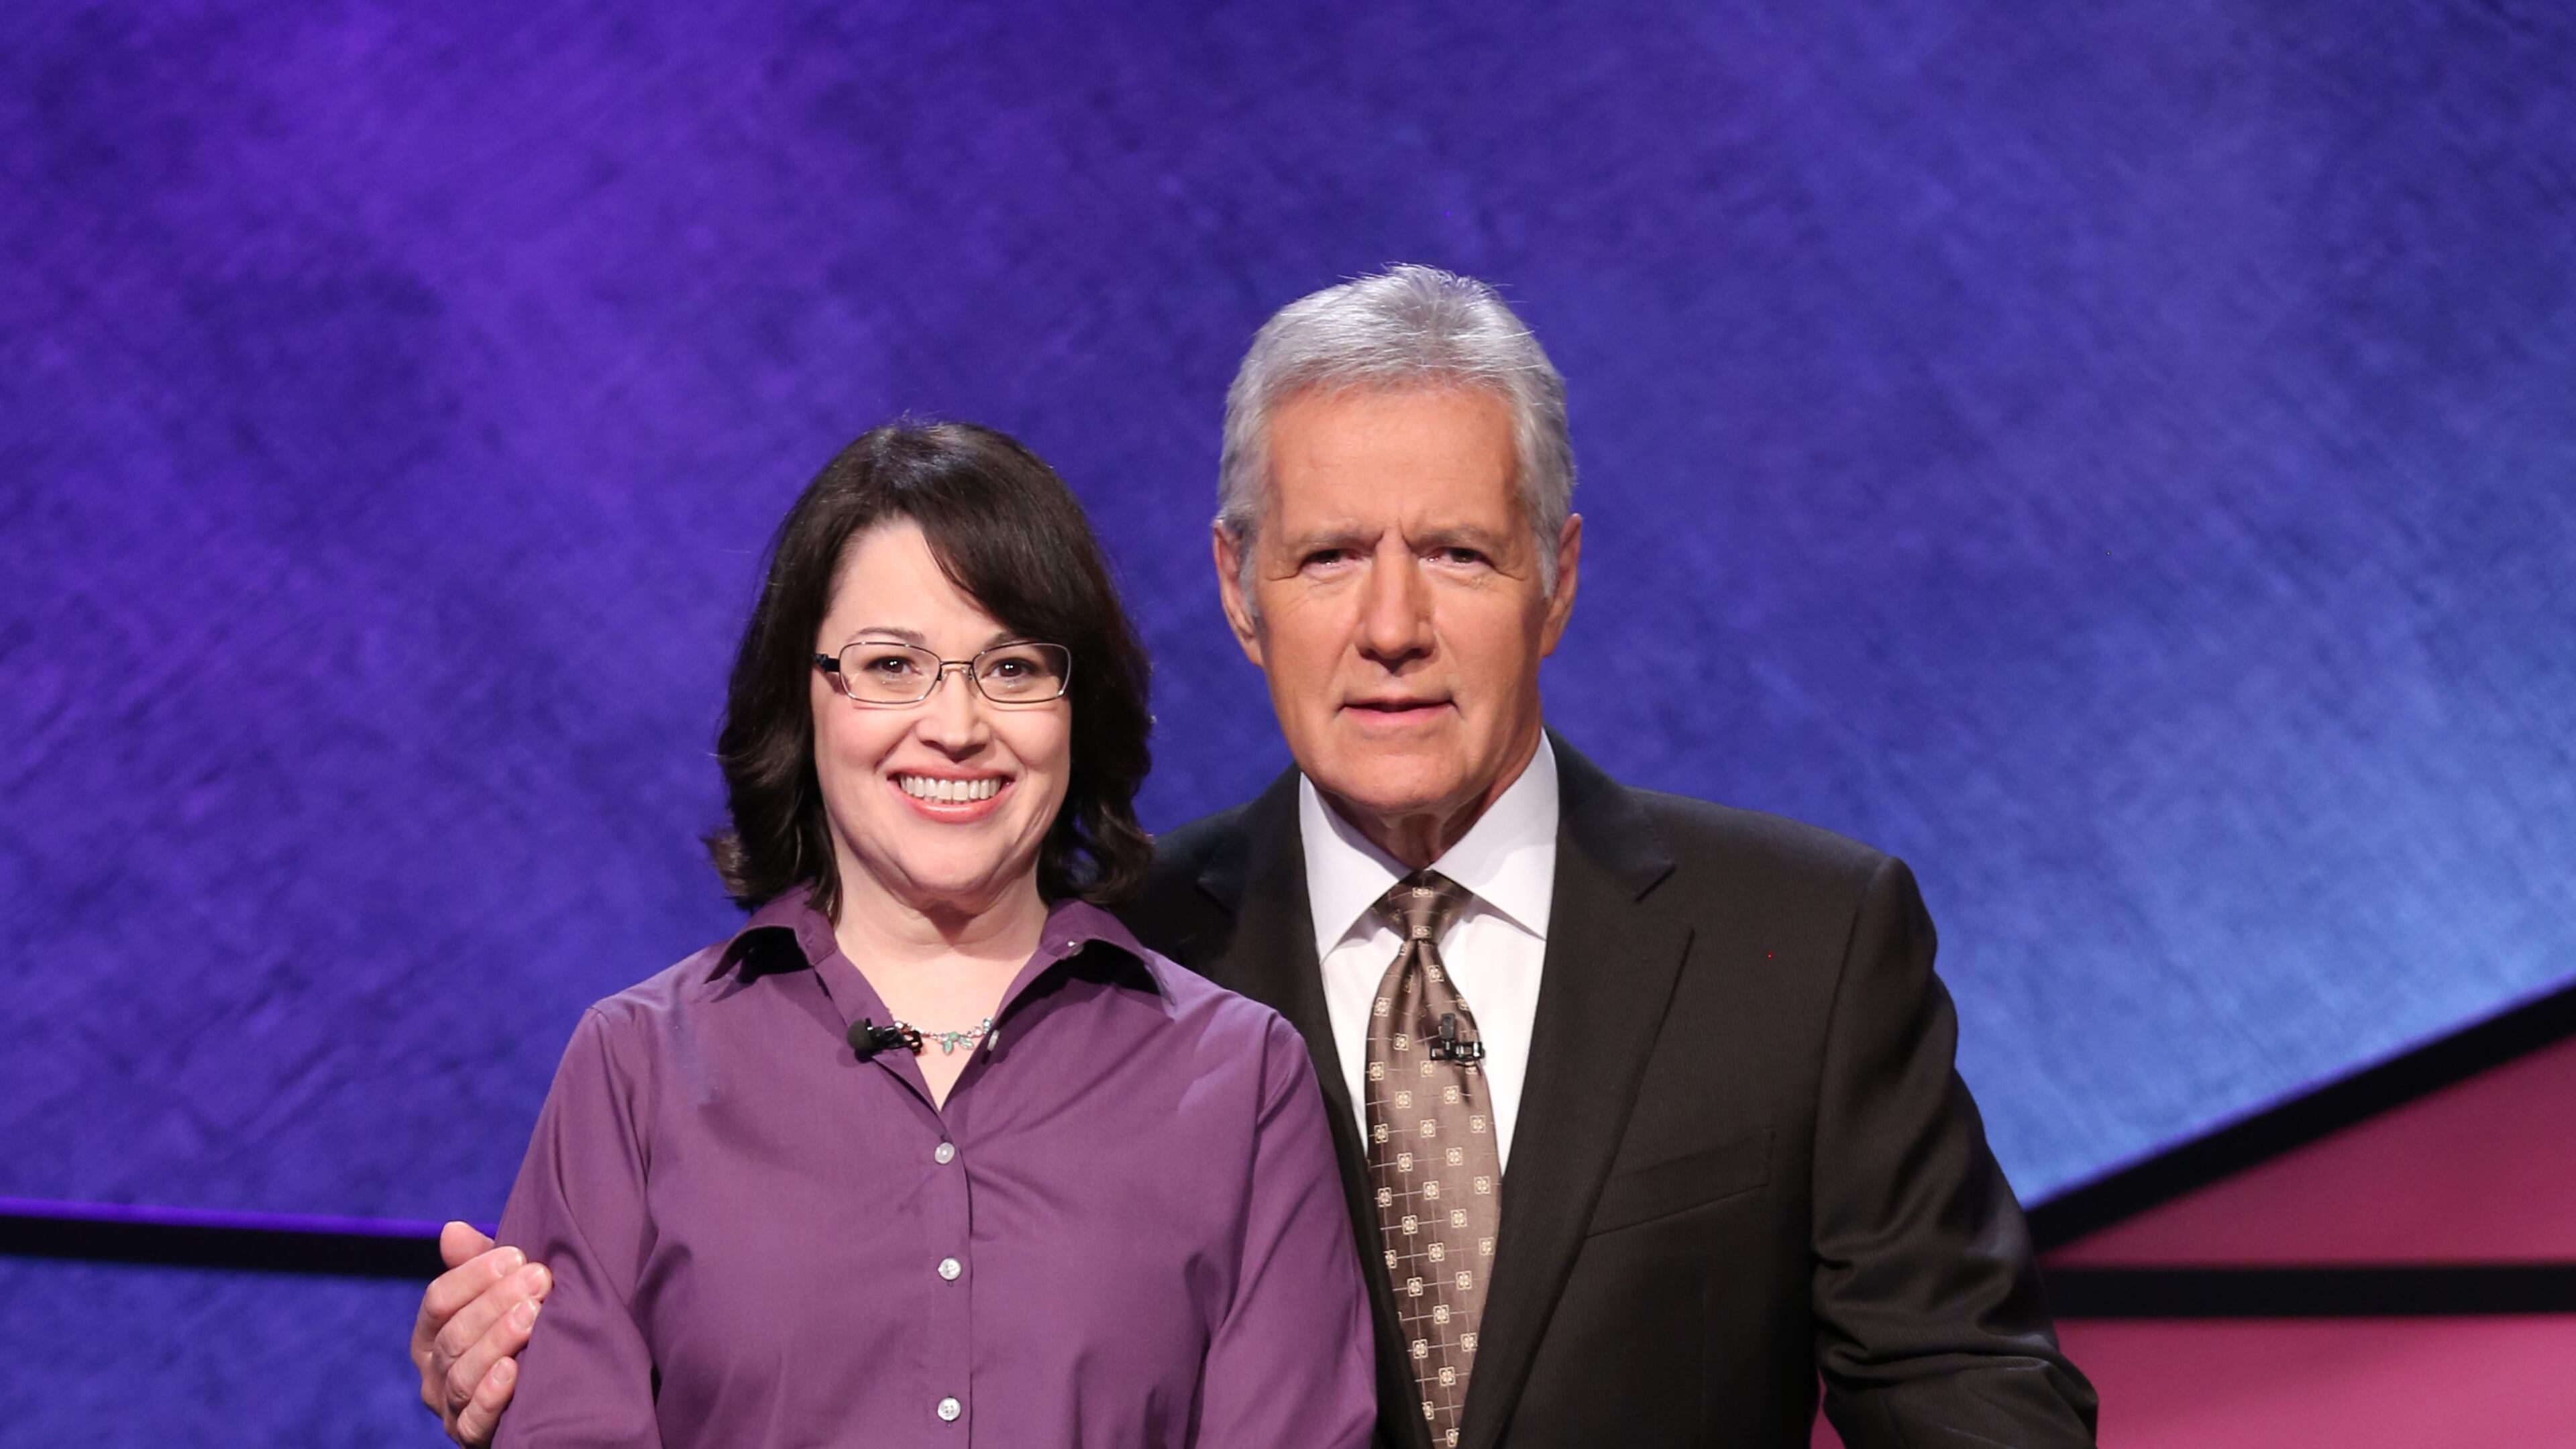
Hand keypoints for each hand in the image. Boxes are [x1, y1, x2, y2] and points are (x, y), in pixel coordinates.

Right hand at [411, 1221, 549, 1445]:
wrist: (544, 1395)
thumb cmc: (519, 1329)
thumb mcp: (501, 1293)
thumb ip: (478, 1264)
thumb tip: (452, 1230)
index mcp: (432, 1334)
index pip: (438, 1300)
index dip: (473, 1276)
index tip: (515, 1255)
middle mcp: (433, 1373)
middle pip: (453, 1335)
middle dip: (495, 1303)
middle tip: (538, 1280)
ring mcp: (450, 1408)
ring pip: (462, 1375)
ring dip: (497, 1342)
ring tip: (532, 1316)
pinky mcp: (473, 1437)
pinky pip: (475, 1420)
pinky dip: (491, 1396)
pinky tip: (514, 1371)